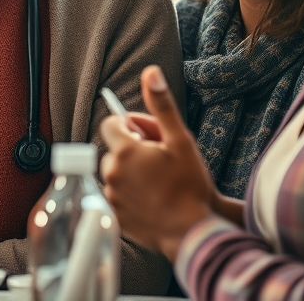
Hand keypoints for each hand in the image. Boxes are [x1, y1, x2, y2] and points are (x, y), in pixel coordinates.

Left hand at [99, 65, 215, 261]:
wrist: (192, 231)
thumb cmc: (189, 185)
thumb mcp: (180, 140)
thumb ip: (161, 105)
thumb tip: (151, 72)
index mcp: (124, 151)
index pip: (111, 123)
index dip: (130, 126)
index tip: (148, 136)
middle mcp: (111, 171)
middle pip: (115, 149)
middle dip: (133, 150)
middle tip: (160, 160)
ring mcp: (111, 195)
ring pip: (116, 172)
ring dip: (131, 172)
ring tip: (158, 181)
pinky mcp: (114, 215)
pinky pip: (117, 195)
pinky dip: (130, 194)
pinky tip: (152, 199)